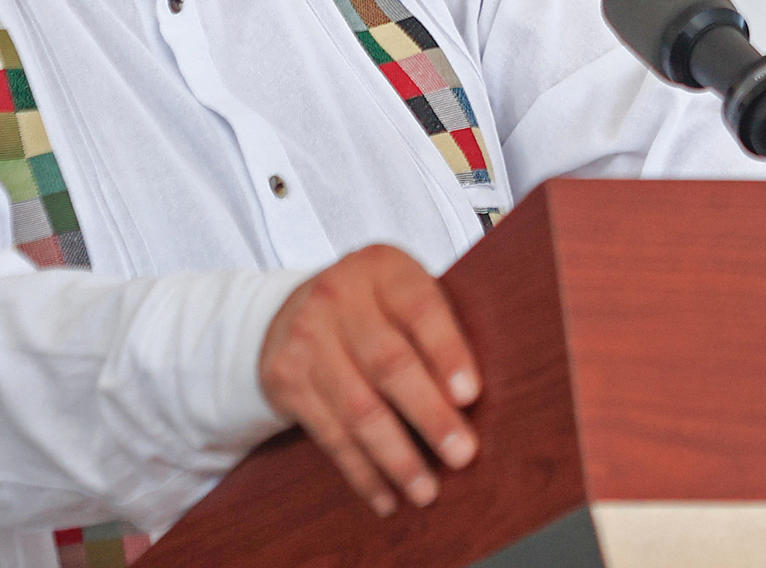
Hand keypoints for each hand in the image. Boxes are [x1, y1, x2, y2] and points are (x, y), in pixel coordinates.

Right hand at [257, 243, 481, 517]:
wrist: (291, 310)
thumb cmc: (371, 307)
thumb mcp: (399, 292)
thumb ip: (434, 327)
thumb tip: (478, 399)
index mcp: (380, 268)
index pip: (418, 307)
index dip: (446, 351)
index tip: (471, 395)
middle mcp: (338, 296)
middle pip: (388, 362)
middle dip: (429, 414)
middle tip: (463, 454)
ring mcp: (307, 337)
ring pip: (357, 407)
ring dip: (397, 457)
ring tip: (427, 491)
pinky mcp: (287, 378)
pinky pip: (330, 434)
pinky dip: (362, 472)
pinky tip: (386, 497)